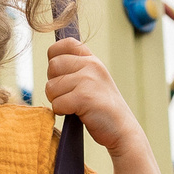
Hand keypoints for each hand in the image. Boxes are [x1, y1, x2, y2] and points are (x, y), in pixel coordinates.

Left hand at [45, 38, 140, 153]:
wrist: (122, 130)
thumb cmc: (101, 108)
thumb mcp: (93, 81)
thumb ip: (77, 69)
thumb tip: (51, 64)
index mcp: (92, 60)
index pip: (65, 44)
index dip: (55, 57)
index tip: (61, 73)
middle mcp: (91, 65)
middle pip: (53, 66)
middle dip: (54, 84)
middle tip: (68, 95)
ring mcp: (88, 80)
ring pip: (51, 87)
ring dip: (57, 100)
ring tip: (74, 106)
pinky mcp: (84, 97)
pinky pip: (57, 103)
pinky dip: (62, 112)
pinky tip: (76, 114)